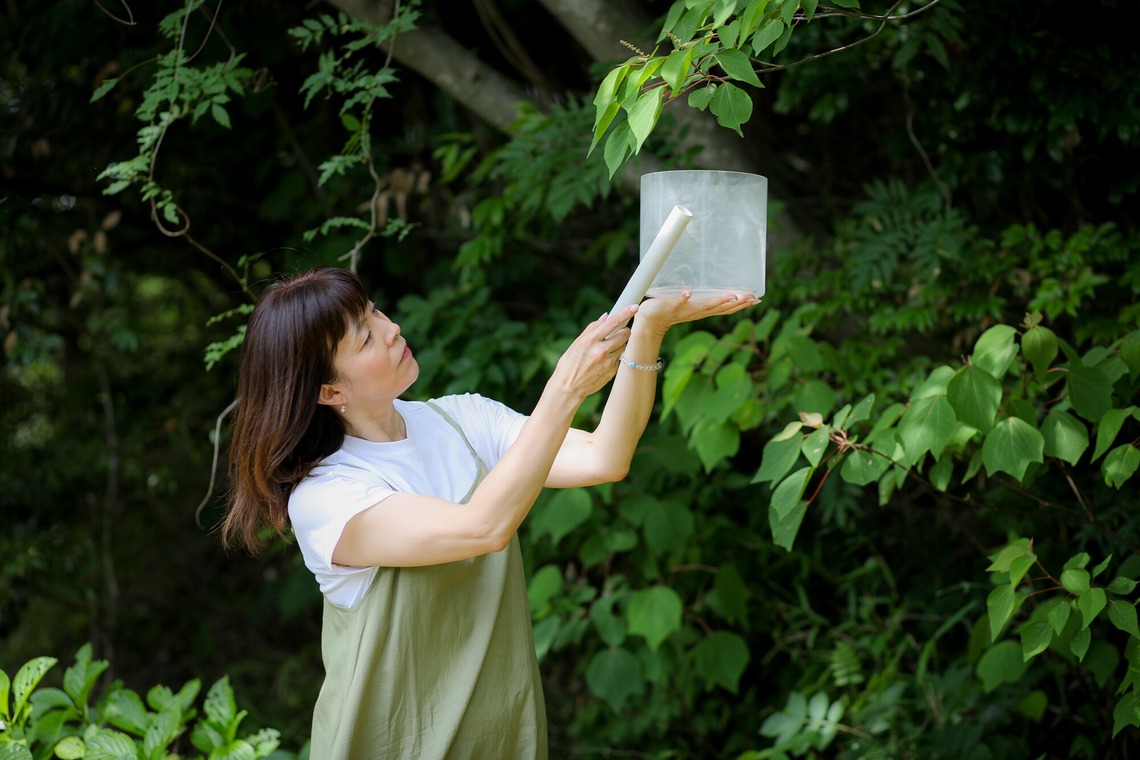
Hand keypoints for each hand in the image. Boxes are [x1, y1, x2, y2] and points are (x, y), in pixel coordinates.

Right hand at [550, 306, 635, 399]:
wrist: (569, 387)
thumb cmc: (570, 362)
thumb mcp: (577, 343)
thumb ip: (592, 328)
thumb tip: (606, 316)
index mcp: (590, 340)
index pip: (612, 323)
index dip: (625, 313)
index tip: (634, 307)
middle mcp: (601, 350)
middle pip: (624, 334)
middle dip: (623, 331)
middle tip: (617, 333)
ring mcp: (608, 362)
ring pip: (623, 346)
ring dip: (619, 344)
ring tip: (606, 349)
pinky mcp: (612, 371)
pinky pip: (619, 358)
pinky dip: (614, 356)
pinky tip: (603, 361)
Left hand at [633, 290, 760, 335]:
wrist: (649, 322)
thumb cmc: (667, 312)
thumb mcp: (689, 306)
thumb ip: (700, 301)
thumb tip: (710, 291)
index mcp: (702, 311)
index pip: (725, 308)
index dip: (742, 304)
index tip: (757, 299)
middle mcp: (696, 312)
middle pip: (721, 308)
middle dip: (738, 303)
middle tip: (753, 298)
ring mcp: (683, 310)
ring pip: (704, 306)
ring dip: (718, 302)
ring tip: (732, 295)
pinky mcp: (669, 307)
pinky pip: (676, 303)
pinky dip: (683, 299)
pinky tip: (689, 292)